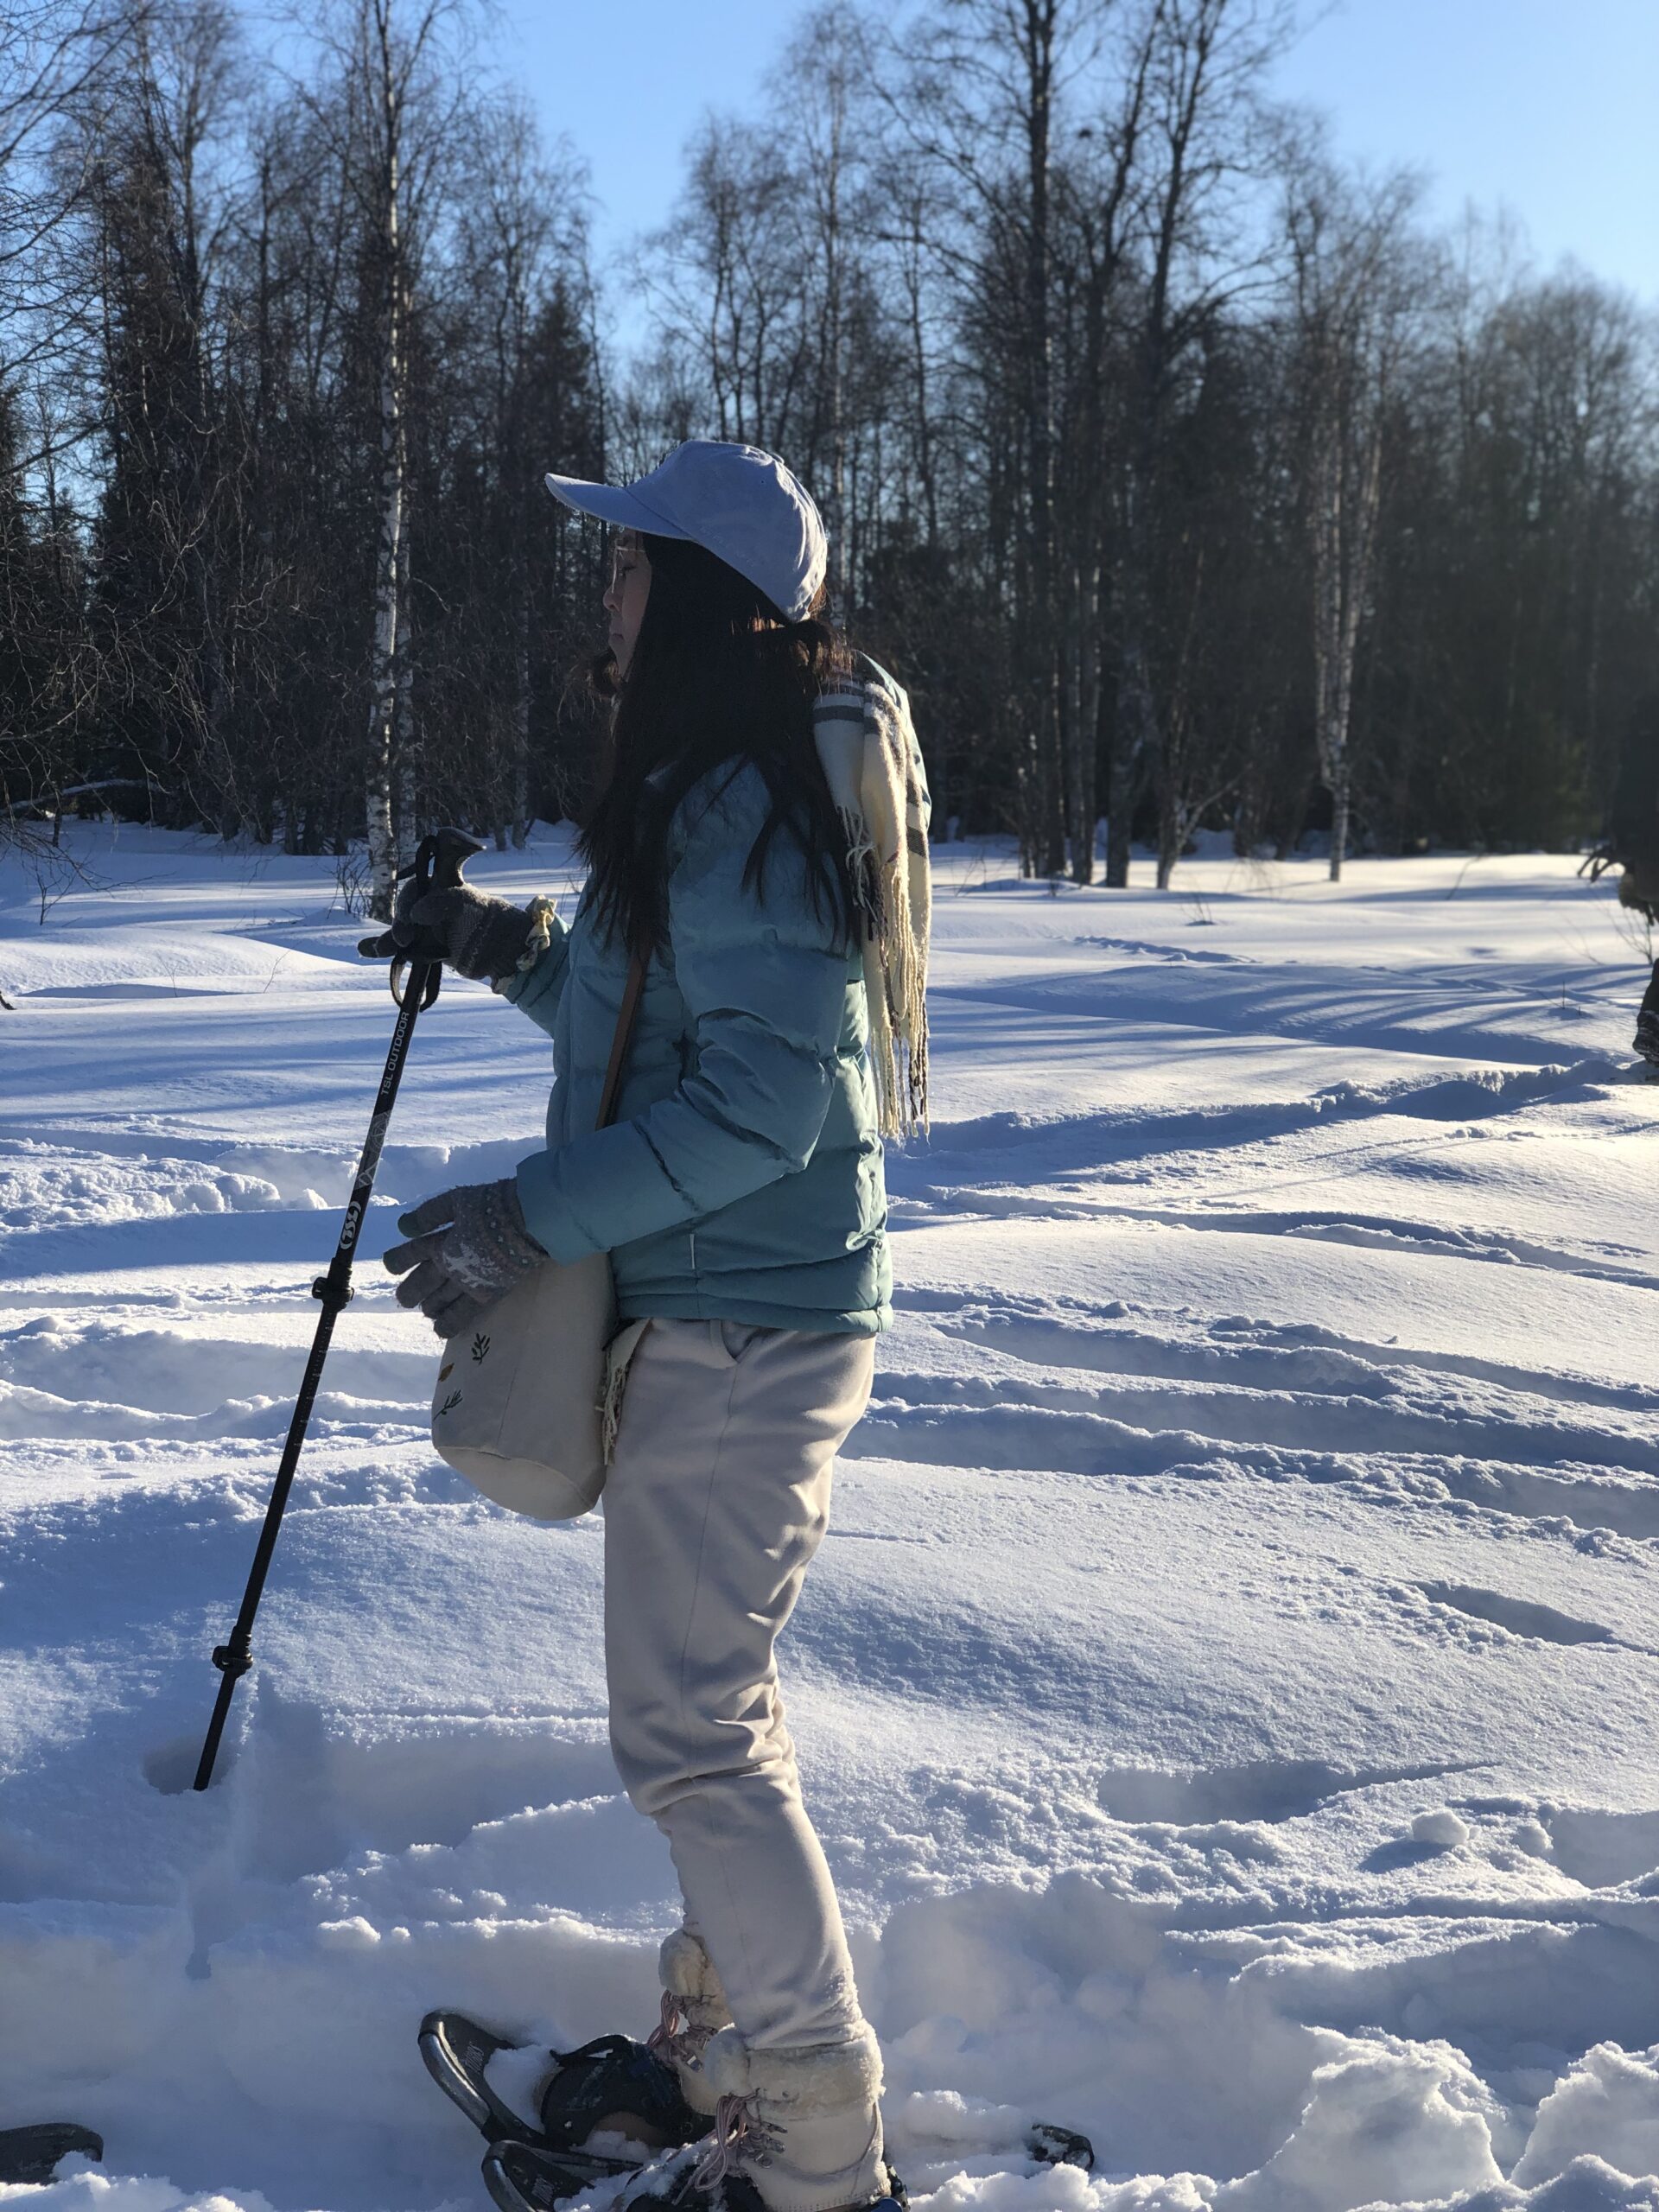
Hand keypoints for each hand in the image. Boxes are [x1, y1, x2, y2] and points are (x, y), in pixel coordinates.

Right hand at [358, 882, 538, 984]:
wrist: (500, 950)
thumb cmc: (487, 919)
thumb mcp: (467, 904)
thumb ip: (441, 903)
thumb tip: (416, 915)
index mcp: (441, 884)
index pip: (418, 880)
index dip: (412, 892)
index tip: (414, 910)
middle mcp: (430, 902)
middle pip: (406, 905)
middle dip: (403, 920)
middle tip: (406, 938)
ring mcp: (425, 924)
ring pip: (400, 926)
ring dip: (389, 937)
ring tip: (385, 948)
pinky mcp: (422, 945)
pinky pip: (397, 945)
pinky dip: (380, 946)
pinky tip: (365, 949)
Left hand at [383, 1177, 546, 1336]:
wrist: (529, 1221)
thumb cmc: (493, 1205)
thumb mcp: (457, 1200)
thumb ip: (429, 1214)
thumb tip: (402, 1227)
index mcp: (437, 1244)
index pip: (404, 1258)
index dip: (394, 1262)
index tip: (394, 1264)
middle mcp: (447, 1269)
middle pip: (416, 1287)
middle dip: (408, 1293)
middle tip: (408, 1296)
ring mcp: (465, 1285)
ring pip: (435, 1305)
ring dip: (428, 1307)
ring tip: (429, 1307)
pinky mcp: (485, 1295)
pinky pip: (460, 1317)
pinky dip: (447, 1325)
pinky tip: (441, 1329)